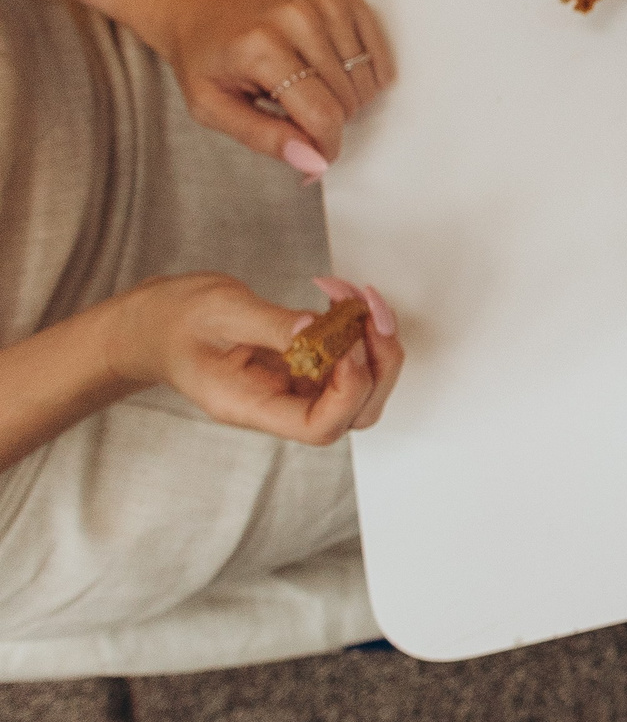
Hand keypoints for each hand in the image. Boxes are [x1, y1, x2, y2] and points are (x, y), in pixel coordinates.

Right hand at [109, 273, 402, 444]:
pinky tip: (338, 294)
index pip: (318, 426)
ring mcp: (294, 388)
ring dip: (373, 338)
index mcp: (251, 406)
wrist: (155, 324)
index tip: (344, 342)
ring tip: (353, 294)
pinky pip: (347, 358)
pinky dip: (356, 326)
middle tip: (366, 310)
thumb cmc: (175, 321)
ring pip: (360, 385)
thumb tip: (318, 329)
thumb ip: (272, 325)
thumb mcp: (219, 312)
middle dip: (377, 361)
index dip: (348, 389)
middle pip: (355, 411)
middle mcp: (279, 405)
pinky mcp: (303, 366)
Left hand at [129, 0, 394, 173]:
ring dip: (347, 98)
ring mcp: (324, 5)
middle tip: (296, 112)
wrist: (199, 0)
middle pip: (347, 100)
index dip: (325, 147)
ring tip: (310, 89)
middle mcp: (298, 20)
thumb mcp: (211, 107)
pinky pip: (377, 52)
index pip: (321, 115)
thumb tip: (312, 162)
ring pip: (365, 79)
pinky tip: (337, 76)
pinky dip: (366, 73)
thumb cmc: (203, 52)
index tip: (317, 156)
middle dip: (329, 120)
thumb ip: (263, 138)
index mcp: (261, 48)